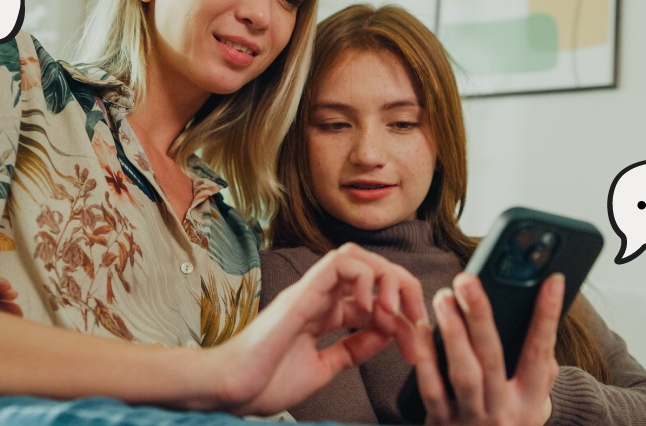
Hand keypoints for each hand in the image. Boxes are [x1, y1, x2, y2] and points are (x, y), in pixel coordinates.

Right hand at [210, 243, 426, 415]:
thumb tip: (385, 334)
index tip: (412, 345)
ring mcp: (310, 291)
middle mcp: (318, 296)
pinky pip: (339, 263)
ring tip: (392, 312)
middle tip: (416, 320)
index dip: (401, 315)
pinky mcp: (301, 293)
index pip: (373, 295)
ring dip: (386, 278)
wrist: (229, 390)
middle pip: (371, 267)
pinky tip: (368, 309)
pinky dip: (364, 278)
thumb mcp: (323, 368)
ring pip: (357, 255)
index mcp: (323, 313)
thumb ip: (352, 350)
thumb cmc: (264, 382)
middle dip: (403, 287)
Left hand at [415, 273, 565, 425]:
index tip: (551, 281)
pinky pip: (431, 388)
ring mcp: (471, 419)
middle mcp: (504, 411)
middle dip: (480, 315)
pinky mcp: (441, 423)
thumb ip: (537, 363)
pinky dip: (426, 357)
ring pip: (464, 373)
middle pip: (493, 357)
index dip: (548, 315)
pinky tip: (422, 329)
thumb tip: (536, 313)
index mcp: (530, 400)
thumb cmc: (508, 418)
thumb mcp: (531, 398)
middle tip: (467, 280)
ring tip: (444, 298)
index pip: (541, 351)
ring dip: (452, 332)